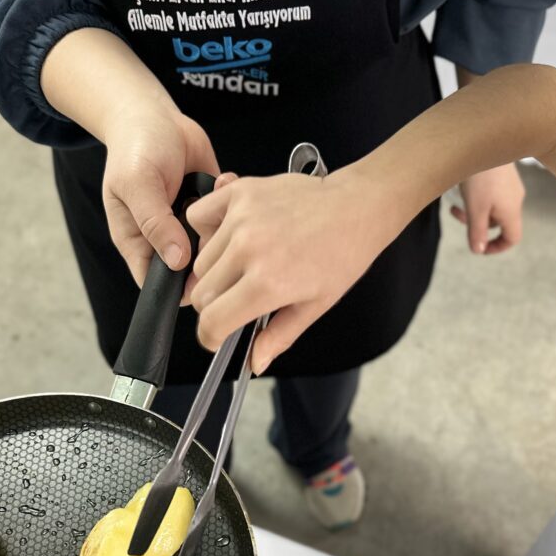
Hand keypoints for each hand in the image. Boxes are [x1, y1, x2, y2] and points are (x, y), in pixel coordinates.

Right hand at [102, 108, 219, 282]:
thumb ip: (155, 223)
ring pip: (216, 246)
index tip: (199, 273)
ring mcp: (189, 226)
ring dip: (222, 222)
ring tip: (214, 191)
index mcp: (138, 241)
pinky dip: (232, 200)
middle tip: (210, 223)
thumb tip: (176, 261)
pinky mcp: (211, 209)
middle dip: (208, 252)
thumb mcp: (137, 183)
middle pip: (191, 270)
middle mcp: (166, 238)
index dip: (176, 286)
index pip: (155, 281)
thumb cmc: (135, 147)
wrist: (154, 116)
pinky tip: (222, 179)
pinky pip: (230, 217)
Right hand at [185, 169, 398, 372]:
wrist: (357, 207)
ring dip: (214, 269)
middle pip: (203, 294)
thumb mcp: (316, 305)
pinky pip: (198, 217)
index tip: (217, 335)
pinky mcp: (240, 193)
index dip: (211, 336)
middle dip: (216, 305)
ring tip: (245, 263)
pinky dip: (207, 230)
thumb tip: (255, 362)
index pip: (212, 321)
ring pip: (200, 260)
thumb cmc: (342, 254)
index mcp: (268, 284)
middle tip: (240, 298)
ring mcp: (242, 219)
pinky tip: (230, 235)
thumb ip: (279, 336)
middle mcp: (249, 250)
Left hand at [451, 162, 524, 253]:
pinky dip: (479, 196)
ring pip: (493, 207)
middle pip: (499, 222)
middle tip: (456, 214)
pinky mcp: (504, 171)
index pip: (512, 238)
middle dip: (477, 225)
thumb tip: (478, 250)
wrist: (485, 137)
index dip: (497, 247)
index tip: (478, 246)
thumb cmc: (480, 175)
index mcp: (511, 211)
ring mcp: (511, 184)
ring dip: (474, 209)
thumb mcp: (475, 208)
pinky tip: (465, 185)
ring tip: (455, 201)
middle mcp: (515, 198)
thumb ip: (476, 232)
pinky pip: (493, 192)